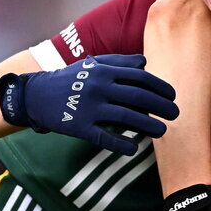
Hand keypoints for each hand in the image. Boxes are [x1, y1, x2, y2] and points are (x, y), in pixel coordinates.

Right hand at [0, 54, 178, 154]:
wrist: (35, 95)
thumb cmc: (70, 79)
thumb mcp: (92, 64)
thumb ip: (119, 62)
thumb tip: (145, 62)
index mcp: (104, 70)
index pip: (140, 78)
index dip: (160, 87)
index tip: (173, 96)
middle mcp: (99, 87)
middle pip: (138, 97)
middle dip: (161, 106)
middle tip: (175, 114)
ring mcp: (89, 107)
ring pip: (126, 117)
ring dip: (148, 125)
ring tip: (162, 131)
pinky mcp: (79, 126)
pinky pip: (104, 137)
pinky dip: (121, 144)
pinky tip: (134, 148)